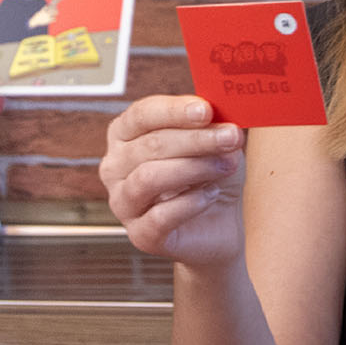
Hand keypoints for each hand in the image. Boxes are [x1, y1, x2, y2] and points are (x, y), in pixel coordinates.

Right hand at [98, 95, 244, 267]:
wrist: (220, 224)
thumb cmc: (211, 174)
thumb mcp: (216, 143)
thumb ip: (214, 127)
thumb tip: (221, 119)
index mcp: (125, 133)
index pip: (142, 114)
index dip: (174, 111)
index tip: (206, 110)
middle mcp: (115, 166)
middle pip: (150, 145)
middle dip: (195, 139)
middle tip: (231, 137)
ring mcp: (122, 202)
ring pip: (149, 178)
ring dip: (194, 168)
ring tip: (225, 166)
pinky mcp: (139, 234)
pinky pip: (159, 216)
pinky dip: (191, 203)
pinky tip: (211, 195)